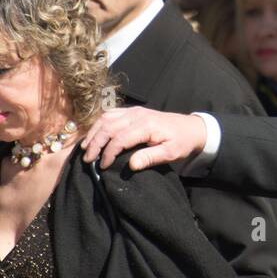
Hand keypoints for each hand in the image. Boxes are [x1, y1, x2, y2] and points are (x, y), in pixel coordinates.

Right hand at [81, 107, 206, 170]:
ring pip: (106, 118)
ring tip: (85, 149)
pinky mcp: (132, 111)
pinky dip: (99, 124)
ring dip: (93, 133)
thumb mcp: (171, 153)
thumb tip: (132, 165)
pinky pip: (110, 114)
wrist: (190, 127)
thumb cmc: (181, 142)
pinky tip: (93, 135)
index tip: (103, 166)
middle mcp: (137, 114)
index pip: (120, 138)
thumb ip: (151, 158)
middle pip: (108, 126)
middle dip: (95, 143)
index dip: (109, 152)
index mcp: (147, 125)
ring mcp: (133, 111)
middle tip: (87, 159)